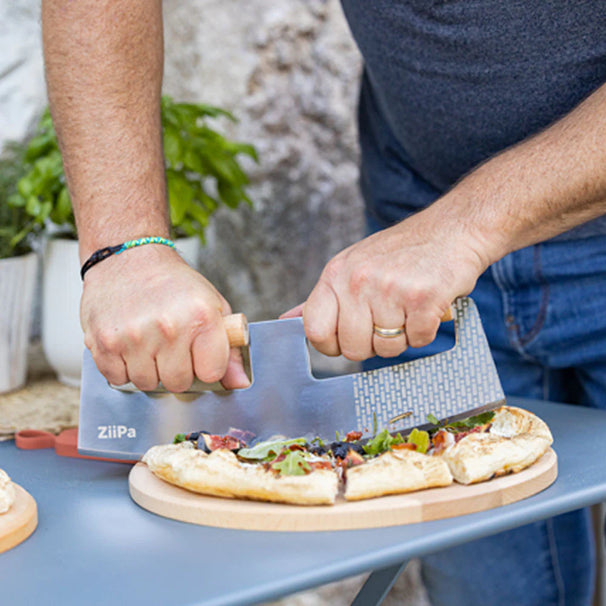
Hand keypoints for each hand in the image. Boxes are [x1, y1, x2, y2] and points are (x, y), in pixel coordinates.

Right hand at [80, 245, 248, 391]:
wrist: (128, 257)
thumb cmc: (174, 284)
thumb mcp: (212, 306)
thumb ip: (229, 347)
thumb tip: (240, 383)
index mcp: (201, 317)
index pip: (211, 373)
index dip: (205, 367)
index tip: (199, 355)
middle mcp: (168, 328)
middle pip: (178, 384)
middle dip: (176, 370)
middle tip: (170, 346)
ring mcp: (134, 337)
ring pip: (147, 384)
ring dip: (148, 369)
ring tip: (148, 342)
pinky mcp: (103, 342)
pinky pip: (118, 379)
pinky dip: (123, 368)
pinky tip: (128, 344)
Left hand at [283, 206, 489, 360]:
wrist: (452, 230)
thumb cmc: (400, 253)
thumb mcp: (351, 266)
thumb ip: (322, 298)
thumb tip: (287, 320)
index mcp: (335, 275)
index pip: (314, 330)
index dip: (330, 345)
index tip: (347, 338)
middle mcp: (357, 281)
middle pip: (353, 349)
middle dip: (372, 344)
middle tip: (387, 319)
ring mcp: (389, 289)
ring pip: (387, 349)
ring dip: (402, 337)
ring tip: (408, 308)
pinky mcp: (422, 299)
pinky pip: (418, 341)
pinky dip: (426, 330)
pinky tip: (426, 307)